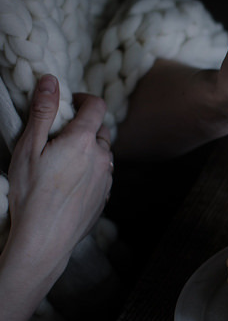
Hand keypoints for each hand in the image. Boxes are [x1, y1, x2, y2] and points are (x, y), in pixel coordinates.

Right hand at [6, 74, 113, 279]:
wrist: (44, 240)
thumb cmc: (31, 194)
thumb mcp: (29, 147)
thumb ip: (43, 112)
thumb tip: (51, 80)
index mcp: (83, 141)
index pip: (96, 105)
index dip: (83, 99)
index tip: (69, 103)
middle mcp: (102, 158)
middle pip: (101, 130)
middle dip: (85, 125)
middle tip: (60, 134)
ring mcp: (106, 180)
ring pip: (103, 154)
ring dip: (89, 149)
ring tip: (62, 160)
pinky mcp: (104, 198)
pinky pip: (102, 175)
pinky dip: (90, 171)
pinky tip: (68, 182)